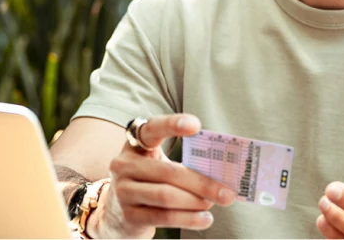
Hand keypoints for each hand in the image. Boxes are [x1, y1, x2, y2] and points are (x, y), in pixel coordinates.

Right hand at [91, 114, 236, 238]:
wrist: (117, 213)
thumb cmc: (149, 181)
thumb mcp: (158, 164)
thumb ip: (182, 163)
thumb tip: (219, 173)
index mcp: (135, 144)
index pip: (152, 128)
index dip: (172, 124)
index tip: (196, 125)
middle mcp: (124, 165)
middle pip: (168, 171)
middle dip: (201, 182)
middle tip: (227, 192)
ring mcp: (123, 191)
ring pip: (166, 196)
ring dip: (196, 201)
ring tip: (215, 203)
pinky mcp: (129, 215)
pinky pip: (163, 216)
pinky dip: (188, 218)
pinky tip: (204, 219)